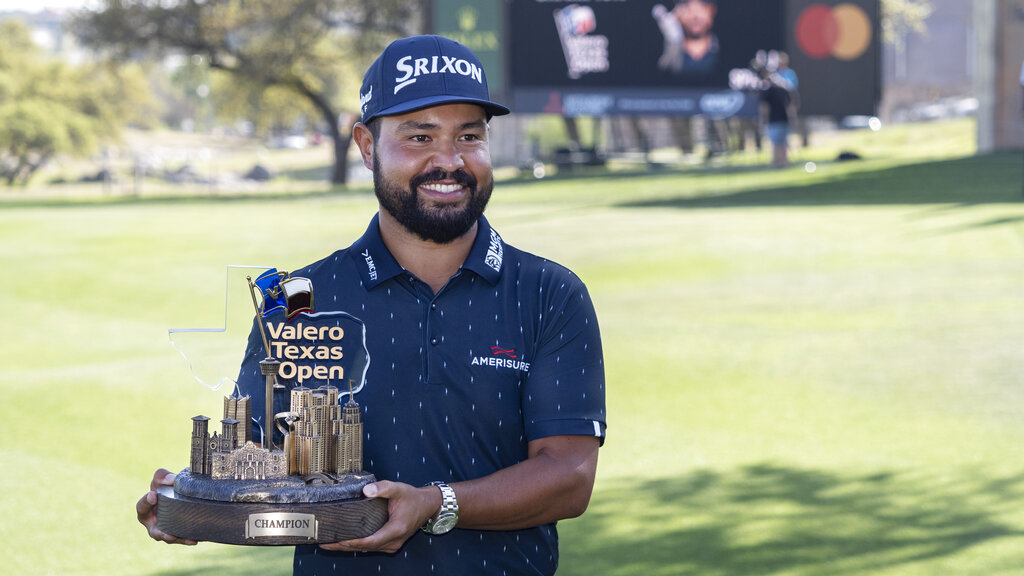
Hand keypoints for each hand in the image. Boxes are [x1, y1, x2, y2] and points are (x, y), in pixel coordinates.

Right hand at [137, 468, 197, 544]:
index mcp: (145, 509)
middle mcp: (152, 523)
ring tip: (184, 540)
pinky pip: (180, 538)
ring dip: (176, 539)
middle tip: (168, 534)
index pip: (142, 506)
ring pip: (168, 538)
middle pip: (154, 531)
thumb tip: (172, 479)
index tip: (154, 495)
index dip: (146, 501)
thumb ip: (162, 476)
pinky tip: (195, 539)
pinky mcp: (176, 534)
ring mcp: (163, 531)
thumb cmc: (165, 487)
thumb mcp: (161, 480)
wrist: (180, 494)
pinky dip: (186, 539)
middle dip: (160, 533)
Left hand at [319, 480, 440, 553]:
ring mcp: (391, 544)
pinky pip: (371, 547)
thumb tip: (366, 490)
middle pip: (365, 548)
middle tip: (324, 542)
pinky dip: (357, 545)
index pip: (371, 541)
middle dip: (343, 546)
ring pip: (367, 549)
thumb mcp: (399, 488)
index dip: (353, 542)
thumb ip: (382, 488)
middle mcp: (393, 541)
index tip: (338, 540)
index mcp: (396, 529)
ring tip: (329, 543)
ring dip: (348, 547)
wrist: (427, 505)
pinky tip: (344, 541)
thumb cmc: (413, 497)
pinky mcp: (389, 543)